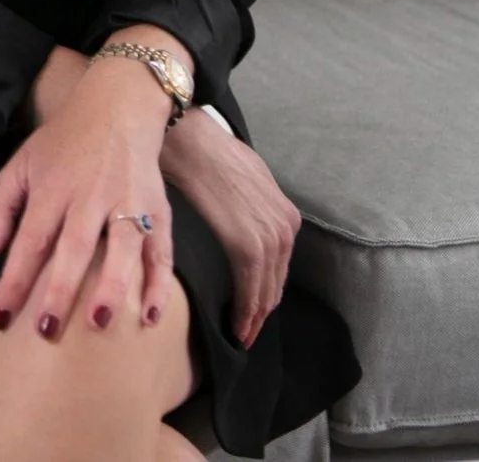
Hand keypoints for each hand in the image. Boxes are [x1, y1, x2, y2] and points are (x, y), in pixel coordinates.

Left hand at [0, 57, 175, 340]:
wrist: (117, 104)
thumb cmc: (63, 142)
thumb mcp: (21, 163)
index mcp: (52, 186)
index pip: (30, 239)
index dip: (14, 280)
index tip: (0, 320)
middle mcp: (90, 194)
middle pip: (75, 244)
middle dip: (61, 289)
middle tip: (48, 331)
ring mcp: (128, 199)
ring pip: (122, 244)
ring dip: (112, 284)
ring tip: (100, 322)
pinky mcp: (157, 206)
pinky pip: (161, 249)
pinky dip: (159, 282)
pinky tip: (150, 316)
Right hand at [158, 106, 300, 349]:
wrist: (192, 142)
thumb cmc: (209, 157)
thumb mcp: (245, 182)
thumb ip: (252, 210)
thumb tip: (246, 226)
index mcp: (286, 214)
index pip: (280, 266)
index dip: (268, 293)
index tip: (256, 314)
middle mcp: (285, 227)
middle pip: (276, 282)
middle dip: (262, 311)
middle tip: (247, 334)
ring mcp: (271, 236)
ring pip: (266, 290)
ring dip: (254, 317)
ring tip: (241, 335)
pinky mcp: (249, 245)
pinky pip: (251, 288)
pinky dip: (245, 311)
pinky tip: (237, 326)